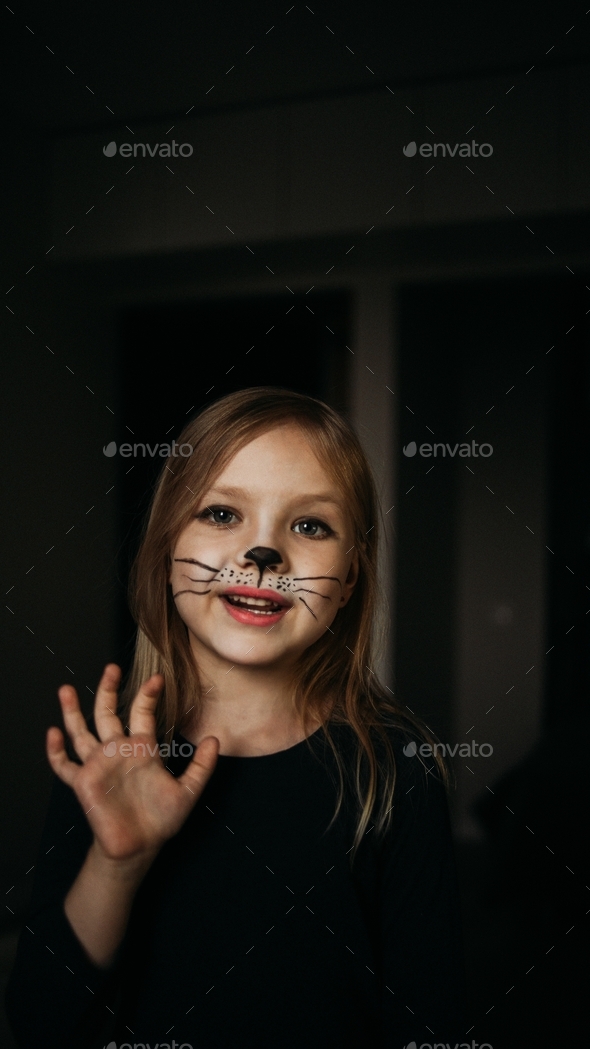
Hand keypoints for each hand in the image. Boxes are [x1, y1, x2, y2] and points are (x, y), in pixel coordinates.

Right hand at [47, 664, 218, 866]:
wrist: (139, 847)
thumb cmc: (161, 820)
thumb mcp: (188, 791)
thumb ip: (202, 766)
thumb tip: (215, 739)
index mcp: (141, 749)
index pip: (142, 713)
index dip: (147, 695)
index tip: (157, 678)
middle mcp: (118, 751)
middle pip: (108, 713)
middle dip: (109, 690)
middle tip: (112, 668)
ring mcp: (98, 765)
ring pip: (81, 732)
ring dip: (73, 712)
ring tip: (66, 689)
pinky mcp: (84, 783)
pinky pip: (65, 765)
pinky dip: (57, 751)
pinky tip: (53, 733)